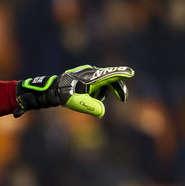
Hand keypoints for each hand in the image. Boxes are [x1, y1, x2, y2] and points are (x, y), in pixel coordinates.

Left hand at [14, 65, 133, 117]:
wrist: (53, 89)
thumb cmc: (64, 95)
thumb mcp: (76, 103)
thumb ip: (90, 107)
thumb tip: (102, 113)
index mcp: (91, 77)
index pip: (109, 75)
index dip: (120, 74)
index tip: (131, 73)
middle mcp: (92, 72)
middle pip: (110, 79)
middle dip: (116, 89)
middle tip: (123, 99)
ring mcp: (90, 74)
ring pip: (103, 85)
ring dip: (101, 93)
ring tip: (86, 99)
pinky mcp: (87, 77)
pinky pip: (98, 85)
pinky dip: (96, 92)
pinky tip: (85, 97)